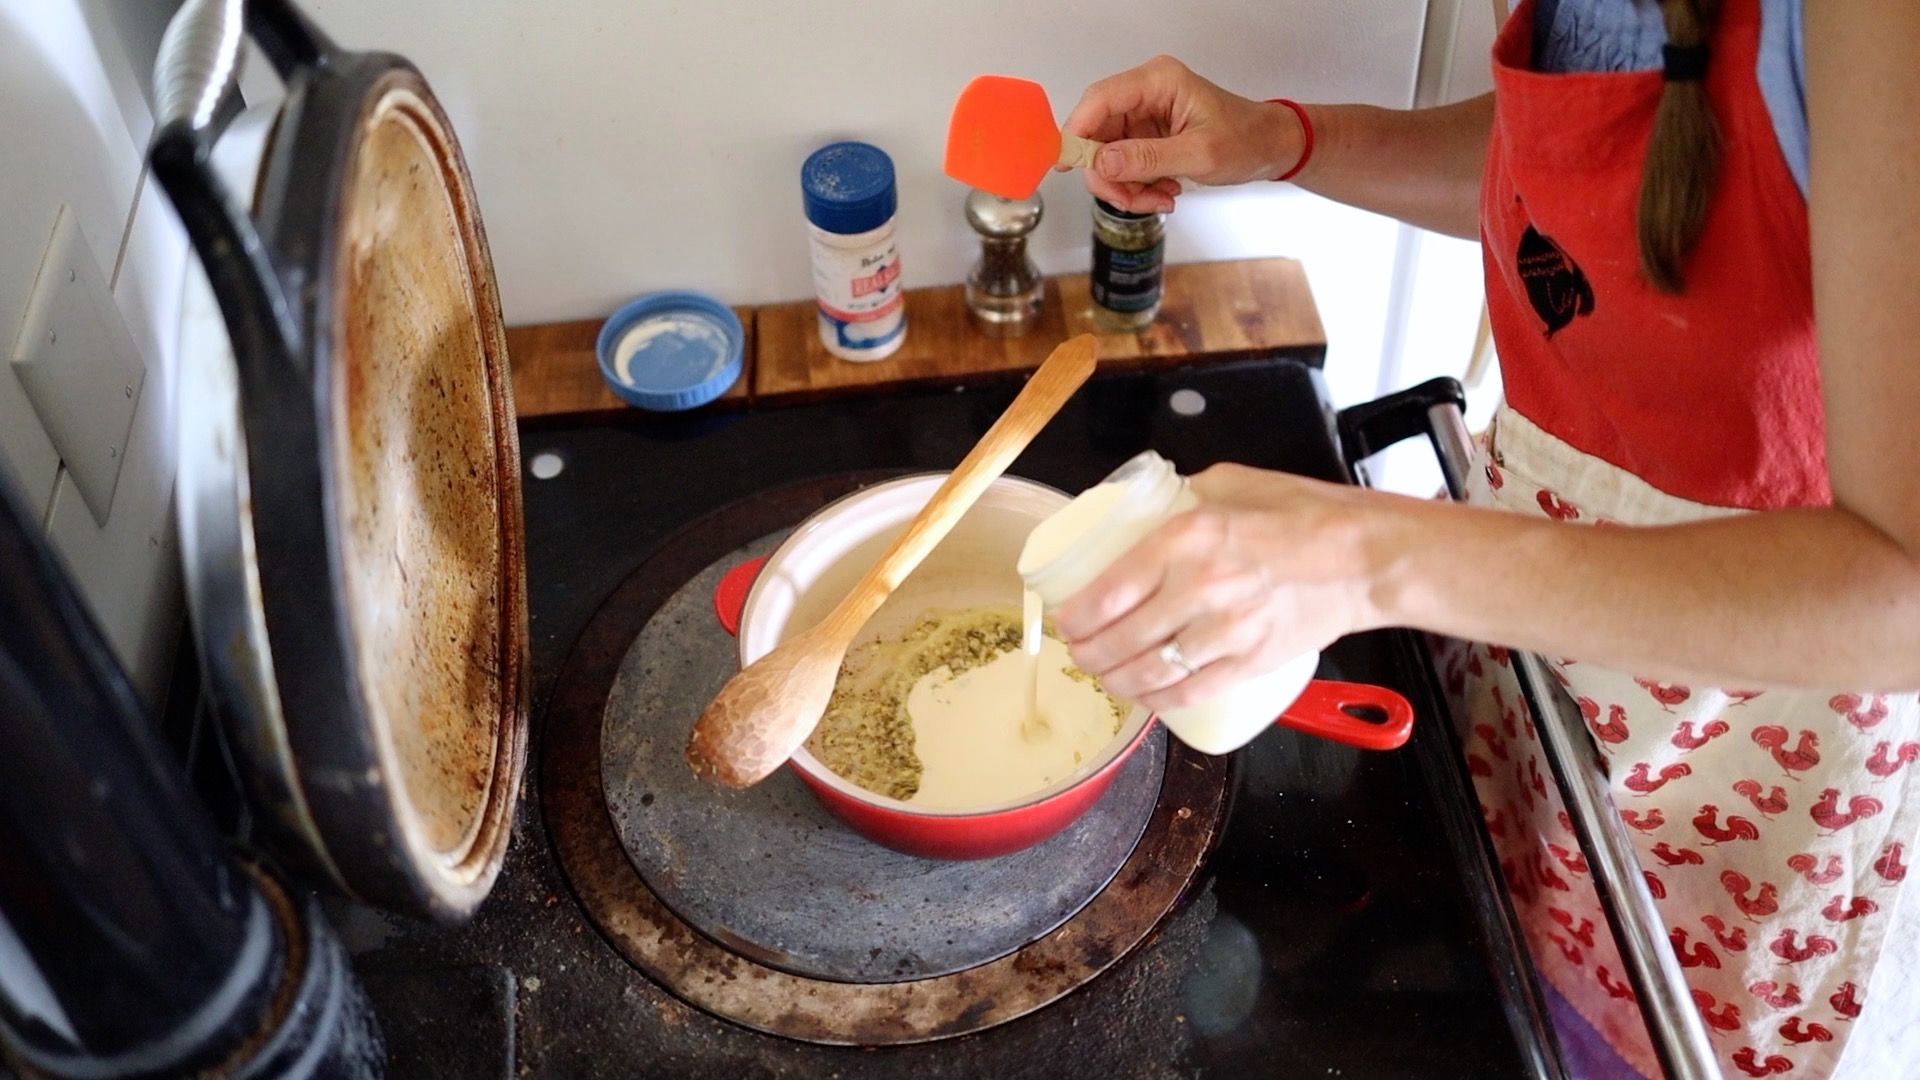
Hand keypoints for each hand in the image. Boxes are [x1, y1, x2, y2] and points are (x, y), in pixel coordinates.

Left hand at [1052, 464, 1381, 713]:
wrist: (1367, 557)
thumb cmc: (1307, 515)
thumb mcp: (1234, 483)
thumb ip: (1185, 496)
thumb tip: (1147, 506)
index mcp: (1189, 536)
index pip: (1109, 589)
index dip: (1077, 616)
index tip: (1067, 620)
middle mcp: (1202, 586)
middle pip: (1121, 638)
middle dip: (1088, 653)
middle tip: (1079, 651)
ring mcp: (1227, 630)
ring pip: (1150, 671)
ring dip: (1115, 679)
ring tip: (1104, 674)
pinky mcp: (1251, 661)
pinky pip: (1190, 692)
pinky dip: (1158, 701)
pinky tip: (1143, 696)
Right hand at [1061, 55, 1307, 213]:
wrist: (1269, 147)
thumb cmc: (1247, 139)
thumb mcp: (1199, 155)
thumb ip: (1148, 158)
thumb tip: (1103, 163)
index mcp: (1158, 81)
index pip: (1100, 100)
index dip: (1077, 131)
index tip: (1067, 164)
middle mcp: (1146, 92)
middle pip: (1098, 132)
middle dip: (1109, 174)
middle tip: (1129, 200)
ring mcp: (1144, 114)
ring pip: (1109, 155)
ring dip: (1127, 186)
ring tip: (1159, 199)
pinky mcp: (1147, 135)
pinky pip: (1125, 164)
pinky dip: (1138, 186)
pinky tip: (1163, 192)